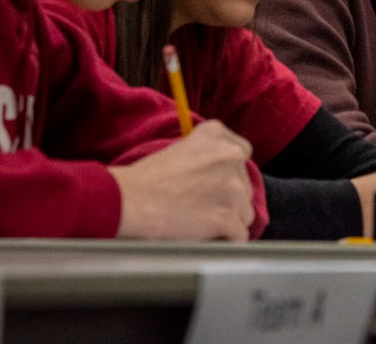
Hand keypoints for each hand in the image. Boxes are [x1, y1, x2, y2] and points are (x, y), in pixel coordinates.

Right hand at [109, 120, 254, 241]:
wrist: (130, 200)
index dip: (230, 171)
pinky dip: (228, 240)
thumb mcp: (182, 147)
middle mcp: (230, 157)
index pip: (242, 153)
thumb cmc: (147, 178)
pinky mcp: (226, 217)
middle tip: (204, 205)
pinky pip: (240, 235)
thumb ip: (208, 153)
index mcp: (217, 135)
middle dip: (229, 197)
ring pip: (246, 211)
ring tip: (204, 223)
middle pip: (245, 184)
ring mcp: (231, 188)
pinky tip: (212, 239)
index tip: (217, 181)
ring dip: (230, 219)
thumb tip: (221, 171)